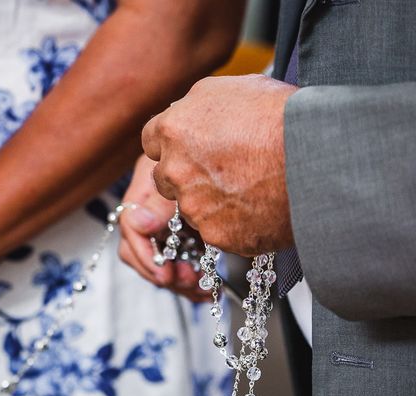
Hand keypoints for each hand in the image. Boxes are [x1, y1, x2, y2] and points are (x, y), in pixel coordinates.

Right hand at [119, 155, 211, 301]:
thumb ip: (163, 201)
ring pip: (159, 260)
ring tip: (201, 288)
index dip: (145, 255)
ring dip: (177, 280)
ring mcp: (168, 219)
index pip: (130, 227)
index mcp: (147, 187)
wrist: (251, 146)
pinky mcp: (187, 231)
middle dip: (160, 272)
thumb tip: (139, 225)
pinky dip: (192, 277)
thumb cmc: (217, 147)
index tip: (166, 275)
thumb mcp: (185, 174)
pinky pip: (181, 260)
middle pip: (138, 249)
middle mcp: (153, 204)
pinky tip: (207, 288)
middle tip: (189, 281)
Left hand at [142, 74, 297, 256]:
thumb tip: (189, 111)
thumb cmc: (282, 115)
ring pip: (192, 208)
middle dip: (186, 175)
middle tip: (223, 171)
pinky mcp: (216, 234)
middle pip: (166, 177)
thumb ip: (199, 103)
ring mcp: (193, 206)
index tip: (189, 147)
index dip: (173, 144)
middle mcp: (175, 170)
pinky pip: (218, 232)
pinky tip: (260, 209)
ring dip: (211, 202)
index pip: (152, 140)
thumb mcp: (235, 87)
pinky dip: (235, 225)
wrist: (317, 157)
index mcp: (174, 129)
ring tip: (251, 189)